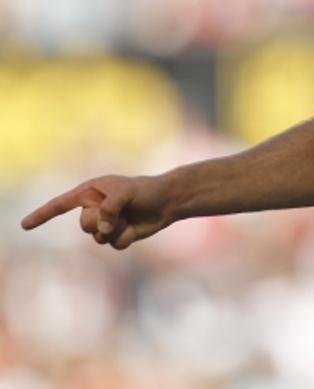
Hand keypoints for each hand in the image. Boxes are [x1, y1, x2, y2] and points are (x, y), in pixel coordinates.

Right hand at [21, 175, 170, 249]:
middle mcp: (95, 208)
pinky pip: (114, 245)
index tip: (24, 225)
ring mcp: (106, 223)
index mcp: (91, 192)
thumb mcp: (127, 192)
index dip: (42, 215)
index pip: (61, 204)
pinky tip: (135, 228)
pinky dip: (125, 238)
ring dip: (115, 230)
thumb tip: (102, 228)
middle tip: (118, 212)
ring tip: (129, 218)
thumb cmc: (146, 190)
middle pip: (83, 225)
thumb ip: (110, 208)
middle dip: (99, 222)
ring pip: (98, 237)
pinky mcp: (118, 235)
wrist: (169, 201)